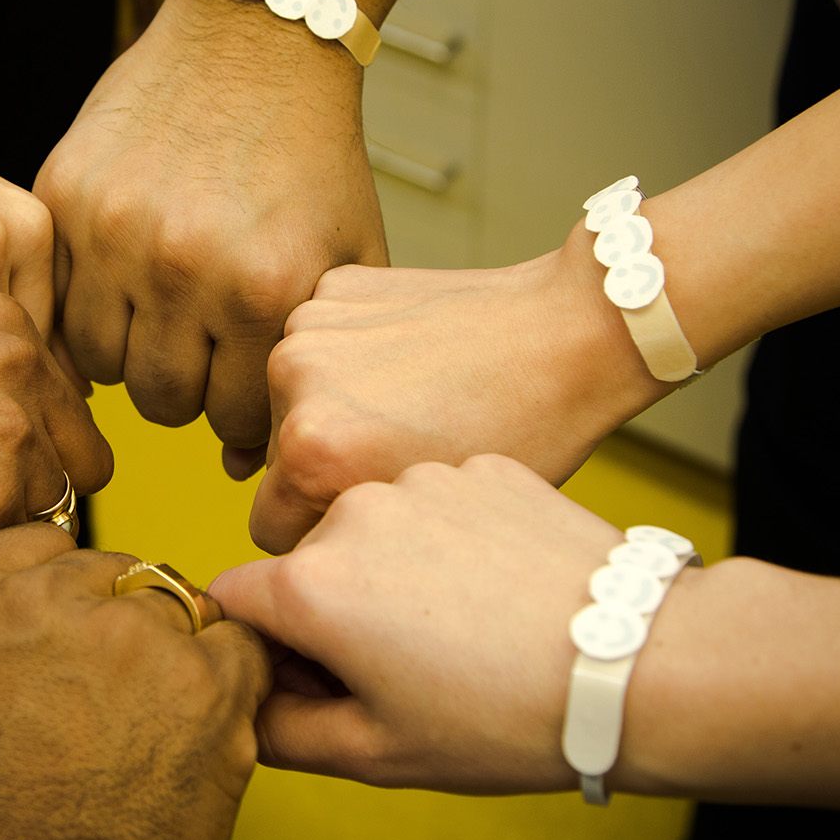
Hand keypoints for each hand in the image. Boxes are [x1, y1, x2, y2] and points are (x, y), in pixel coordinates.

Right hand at [0, 293, 111, 593]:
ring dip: (1, 528)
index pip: (70, 411)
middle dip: (29, 490)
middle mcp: (20, 362)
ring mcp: (10, 430)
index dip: (23, 449)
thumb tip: (71, 434)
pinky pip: (19, 553)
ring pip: (54, 514)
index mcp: (5, 317)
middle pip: (81, 463)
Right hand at [0, 526, 270, 839]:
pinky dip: (231, 686)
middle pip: (118, 571)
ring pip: (180, 604)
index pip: (48, 544)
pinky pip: (239, 645)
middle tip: (113, 708)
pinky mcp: (202, 675)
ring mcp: (125, 630)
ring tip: (149, 736)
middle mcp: (38, 594)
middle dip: (125, 627)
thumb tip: (62, 584)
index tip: (67, 651)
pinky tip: (193, 739)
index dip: (70, 600)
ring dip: (178, 656)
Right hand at [37, 0, 386, 461]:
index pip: (236, 421)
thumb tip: (245, 467)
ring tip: (160, 319)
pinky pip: (56, 306)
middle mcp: (185, 267)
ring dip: (131, 357)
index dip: (244, 417)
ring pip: (101, 368)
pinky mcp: (63, 198)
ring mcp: (115, 232)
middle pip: (165, 406)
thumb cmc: (309, 157)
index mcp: (264, 288)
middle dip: (188, 393)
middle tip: (200, 352)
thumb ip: (306, 363)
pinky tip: (118, 290)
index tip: (244, 388)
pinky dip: (84, 312)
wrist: (254, 42)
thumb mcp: (345, 259)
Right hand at [212, 454, 633, 792]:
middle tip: (406, 667)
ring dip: (391, 569)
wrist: (637, 663)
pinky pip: (436, 504)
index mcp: (312, 584)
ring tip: (465, 626)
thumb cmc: (506, 719)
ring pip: (373, 528)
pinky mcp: (481, 466)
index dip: (263, 648)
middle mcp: (352, 510)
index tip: (315, 677)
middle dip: (331, 608)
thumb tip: (247, 707)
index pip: (233, 601)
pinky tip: (500, 587)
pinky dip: (451, 540)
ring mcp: (421, 480)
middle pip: (305, 562)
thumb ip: (284, 732)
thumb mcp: (379, 754)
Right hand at [251, 243, 672, 553]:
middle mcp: (294, 382)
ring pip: (292, 402)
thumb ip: (351, 538)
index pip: (269, 529)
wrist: (569, 333)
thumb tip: (304, 552)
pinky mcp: (332, 287)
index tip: (370, 521)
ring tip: (409, 404)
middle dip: (323, 467)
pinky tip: (410, 360)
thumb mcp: (431, 519)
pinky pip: (318, 347)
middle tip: (397, 455)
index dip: (321, 536)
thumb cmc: (524, 434)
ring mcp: (310, 325)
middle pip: (277, 462)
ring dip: (331, 408)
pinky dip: (349, 356)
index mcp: (312, 451)